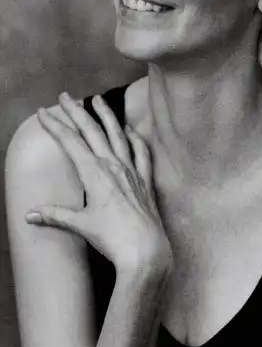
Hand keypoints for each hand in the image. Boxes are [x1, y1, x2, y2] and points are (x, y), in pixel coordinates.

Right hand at [26, 92, 171, 276]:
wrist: (145, 250)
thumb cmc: (112, 238)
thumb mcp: (80, 225)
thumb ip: (56, 215)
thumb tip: (30, 215)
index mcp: (94, 173)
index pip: (71, 142)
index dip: (56, 126)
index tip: (43, 112)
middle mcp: (114, 166)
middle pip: (92, 131)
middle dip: (76, 112)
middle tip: (65, 96)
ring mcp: (132, 171)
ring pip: (118, 135)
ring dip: (107, 116)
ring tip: (98, 100)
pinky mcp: (145, 180)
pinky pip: (141, 152)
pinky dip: (134, 138)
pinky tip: (130, 130)